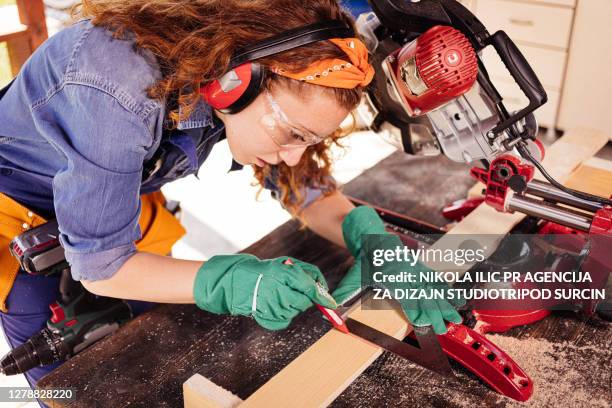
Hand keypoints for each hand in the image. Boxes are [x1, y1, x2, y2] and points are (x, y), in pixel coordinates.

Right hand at [194, 254, 336, 329]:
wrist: (238, 282)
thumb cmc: (265, 271)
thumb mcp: (287, 265)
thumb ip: (307, 275)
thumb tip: (323, 291)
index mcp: (286, 274)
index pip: (311, 289)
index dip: (323, 298)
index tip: (332, 305)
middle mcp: (281, 291)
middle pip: (305, 302)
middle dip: (302, 297)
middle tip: (290, 289)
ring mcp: (274, 307)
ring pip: (295, 311)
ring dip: (292, 305)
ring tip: (278, 295)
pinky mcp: (268, 318)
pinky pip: (285, 319)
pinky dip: (283, 314)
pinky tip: (274, 304)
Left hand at [332, 206, 463, 333]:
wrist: (373, 240)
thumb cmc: (364, 262)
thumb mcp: (353, 278)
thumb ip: (344, 295)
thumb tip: (333, 312)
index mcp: (390, 277)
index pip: (405, 297)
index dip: (415, 310)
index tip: (423, 323)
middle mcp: (406, 273)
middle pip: (423, 296)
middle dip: (434, 312)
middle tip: (443, 328)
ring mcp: (415, 270)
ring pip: (432, 289)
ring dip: (444, 303)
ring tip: (455, 317)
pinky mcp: (419, 268)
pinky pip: (434, 281)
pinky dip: (445, 291)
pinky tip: (455, 300)